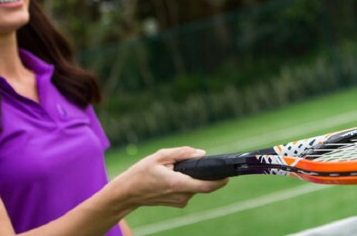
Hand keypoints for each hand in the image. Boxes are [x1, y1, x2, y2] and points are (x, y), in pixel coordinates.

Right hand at [107, 147, 228, 209]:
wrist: (127, 193)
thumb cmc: (141, 173)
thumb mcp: (159, 156)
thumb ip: (182, 153)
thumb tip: (201, 154)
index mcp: (177, 184)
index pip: (205, 186)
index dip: (220, 181)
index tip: (229, 175)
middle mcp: (181, 196)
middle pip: (201, 182)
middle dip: (200, 171)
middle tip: (185, 162)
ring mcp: (180, 201)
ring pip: (195, 185)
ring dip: (190, 175)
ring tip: (172, 169)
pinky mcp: (178, 202)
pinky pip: (189, 188)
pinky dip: (186, 180)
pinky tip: (172, 175)